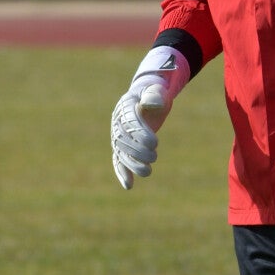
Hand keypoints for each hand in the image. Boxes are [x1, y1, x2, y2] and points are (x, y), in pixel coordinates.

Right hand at [110, 46, 190, 190]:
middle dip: (138, 151)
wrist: (147, 94)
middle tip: (154, 156)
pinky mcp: (122, 146)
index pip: (130, 123)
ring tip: (148, 171)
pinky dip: (123, 173)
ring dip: (133, 164)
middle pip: (124, 141)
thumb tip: (155, 103)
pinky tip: (129, 186)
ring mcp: (118, 135)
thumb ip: (154, 95)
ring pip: (121, 153)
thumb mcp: (156, 88)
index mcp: (125, 106)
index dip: (140, 134)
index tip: (154, 142)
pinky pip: (119, 160)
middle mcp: (118, 122)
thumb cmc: (154, 91)